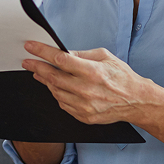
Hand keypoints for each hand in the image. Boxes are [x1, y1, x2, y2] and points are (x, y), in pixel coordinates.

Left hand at [20, 41, 153, 125]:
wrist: (136, 101)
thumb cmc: (121, 77)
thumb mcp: (104, 57)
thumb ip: (81, 55)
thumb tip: (62, 52)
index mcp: (93, 72)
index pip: (60, 60)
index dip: (42, 52)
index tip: (30, 47)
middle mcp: (87, 90)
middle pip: (53, 77)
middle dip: (36, 67)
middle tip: (27, 62)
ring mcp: (85, 105)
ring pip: (55, 91)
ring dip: (45, 81)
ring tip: (39, 73)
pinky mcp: (84, 116)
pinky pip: (62, 104)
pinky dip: (57, 93)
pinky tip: (55, 86)